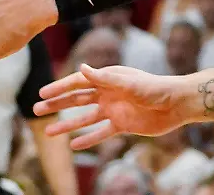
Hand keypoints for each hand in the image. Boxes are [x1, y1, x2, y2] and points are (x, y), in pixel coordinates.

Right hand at [32, 64, 194, 149]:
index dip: (59, 88)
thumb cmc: (155, 88)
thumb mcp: (128, 82)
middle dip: (56, 105)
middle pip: (76, 100)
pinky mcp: (122, 125)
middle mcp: (107, 93)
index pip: (77, 83)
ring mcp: (113, 110)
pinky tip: (73, 145)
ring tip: (48, 133)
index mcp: (107, 78)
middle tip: (35, 111)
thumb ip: (104, 78)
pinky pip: (101, 133)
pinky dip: (87, 139)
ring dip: (67, 125)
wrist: (177, 105)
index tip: (42, 93)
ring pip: (84, 118)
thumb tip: (81, 68)